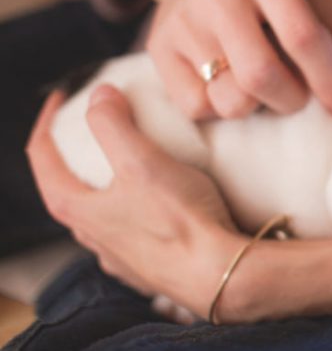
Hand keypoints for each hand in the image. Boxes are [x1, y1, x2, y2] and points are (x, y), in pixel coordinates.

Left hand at [27, 86, 331, 321]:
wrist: (241, 282)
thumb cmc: (197, 228)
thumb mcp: (153, 169)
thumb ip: (122, 128)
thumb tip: (101, 92)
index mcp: (94, 216)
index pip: (48, 165)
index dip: (48, 126)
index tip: (61, 91)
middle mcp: (110, 242)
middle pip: (77, 193)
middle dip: (84, 154)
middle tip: (104, 117)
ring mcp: (143, 259)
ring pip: (116, 213)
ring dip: (119, 180)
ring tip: (143, 148)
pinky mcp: (178, 268)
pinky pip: (150, 229)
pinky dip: (152, 203)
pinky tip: (180, 190)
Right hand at [111, 0, 331, 118]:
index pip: (301, 36)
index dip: (329, 78)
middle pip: (261, 74)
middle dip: (291, 99)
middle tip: (298, 97)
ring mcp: (182, 21)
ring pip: (229, 98)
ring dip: (257, 107)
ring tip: (262, 88)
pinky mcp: (158, 51)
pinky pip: (197, 108)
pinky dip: (221, 109)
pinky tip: (228, 86)